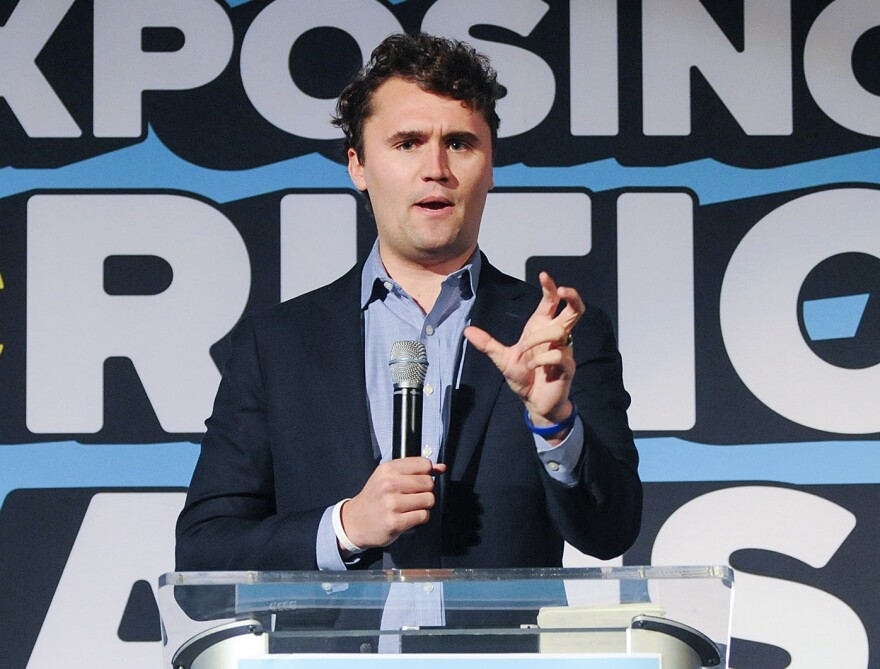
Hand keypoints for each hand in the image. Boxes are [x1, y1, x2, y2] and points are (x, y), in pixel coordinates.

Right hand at [340, 458, 445, 550]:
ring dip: (424, 505)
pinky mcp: (396, 522)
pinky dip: (420, 517)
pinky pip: (423, 515)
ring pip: (429, 499)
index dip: (426, 473)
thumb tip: (441, 467)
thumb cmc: (374, 498)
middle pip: (428, 483)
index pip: (424, 464)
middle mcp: (389, 484)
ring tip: (410, 507)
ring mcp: (392, 504)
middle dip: (425, 490)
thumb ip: (414, 470)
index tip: (418, 480)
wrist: (354, 522)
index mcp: (388, 469)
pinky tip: (409, 516)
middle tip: (413, 496)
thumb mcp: (388, 477)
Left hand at [464, 272, 584, 436]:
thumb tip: (467, 330)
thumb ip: (487, 343)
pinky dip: (541, 359)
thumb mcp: (501, 358)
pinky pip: (558, 354)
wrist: (533, 402)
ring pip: (560, 331)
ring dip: (537, 340)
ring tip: (523, 354)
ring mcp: (564, 350)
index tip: (543, 275)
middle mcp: (556, 336)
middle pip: (574, 310)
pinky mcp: (568, 366)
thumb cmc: (523, 378)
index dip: (550, 288)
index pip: (551, 302)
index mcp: (541, 328)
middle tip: (562, 290)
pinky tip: (531, 368)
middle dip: (572, 297)